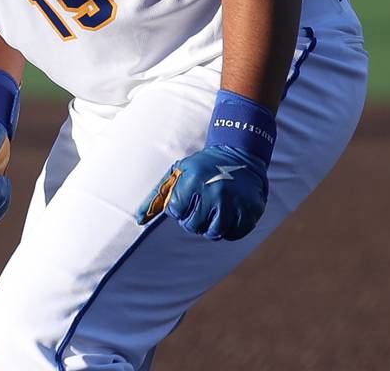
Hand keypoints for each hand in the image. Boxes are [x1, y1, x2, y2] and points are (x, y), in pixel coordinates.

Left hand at [137, 145, 268, 240]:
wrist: (239, 154)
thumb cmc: (202, 168)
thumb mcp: (178, 174)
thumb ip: (157, 197)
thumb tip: (138, 220)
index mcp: (193, 180)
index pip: (176, 212)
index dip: (179, 208)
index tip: (187, 197)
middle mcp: (214, 191)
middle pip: (193, 226)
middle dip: (194, 219)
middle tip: (201, 204)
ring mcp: (235, 202)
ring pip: (214, 233)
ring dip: (211, 226)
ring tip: (214, 210)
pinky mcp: (251, 210)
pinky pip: (234, 235)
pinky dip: (229, 229)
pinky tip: (229, 212)